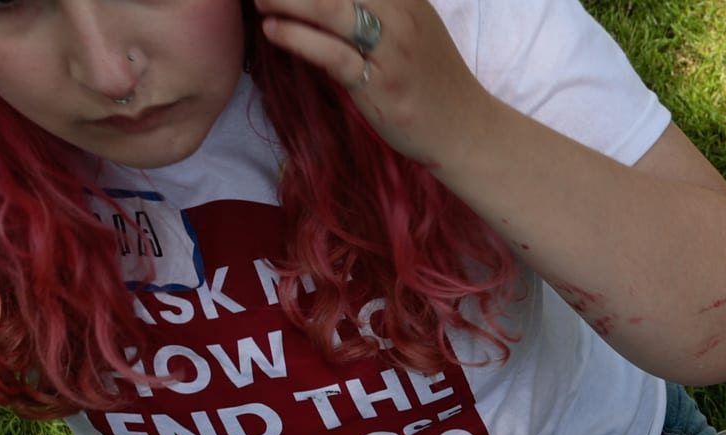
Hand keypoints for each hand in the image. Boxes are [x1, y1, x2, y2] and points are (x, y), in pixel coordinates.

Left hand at [257, 0, 491, 167]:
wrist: (467, 130)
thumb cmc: (430, 78)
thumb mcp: (409, 25)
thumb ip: (375, 5)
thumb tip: (318, 2)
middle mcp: (400, 13)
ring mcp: (392, 48)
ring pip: (328, 9)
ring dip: (286, 0)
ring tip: (258, 0)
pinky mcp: (380, 83)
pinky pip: (330, 53)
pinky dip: (296, 38)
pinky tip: (273, 31)